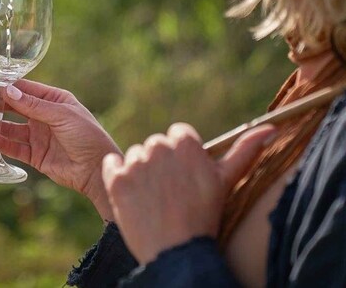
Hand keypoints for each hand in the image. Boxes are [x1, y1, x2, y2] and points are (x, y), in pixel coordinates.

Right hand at [0, 79, 120, 219]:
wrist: (97, 169)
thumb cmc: (87, 136)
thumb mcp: (62, 115)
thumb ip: (34, 105)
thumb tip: (8, 91)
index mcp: (53, 100)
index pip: (23, 89)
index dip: (2, 87)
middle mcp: (44, 116)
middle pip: (14, 107)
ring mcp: (39, 136)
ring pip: (11, 128)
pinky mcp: (36, 155)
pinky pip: (15, 148)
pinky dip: (3, 144)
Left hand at [101, 122, 275, 263]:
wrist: (177, 253)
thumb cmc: (205, 217)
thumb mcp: (227, 181)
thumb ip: (245, 150)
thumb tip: (271, 129)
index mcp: (185, 144)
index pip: (178, 135)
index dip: (183, 157)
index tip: (186, 177)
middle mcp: (159, 148)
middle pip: (156, 145)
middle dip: (162, 164)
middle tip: (172, 192)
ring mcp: (135, 163)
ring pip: (135, 156)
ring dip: (141, 172)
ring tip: (155, 199)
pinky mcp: (115, 179)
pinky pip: (111, 165)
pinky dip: (118, 177)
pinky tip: (133, 195)